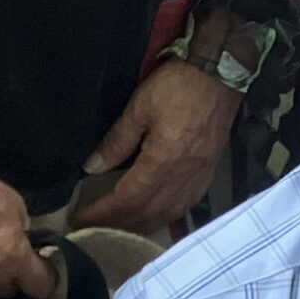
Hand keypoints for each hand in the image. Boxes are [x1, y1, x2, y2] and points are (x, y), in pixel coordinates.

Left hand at [73, 61, 242, 234]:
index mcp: (164, 161)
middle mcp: (184, 176)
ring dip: (141, 226)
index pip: (127, 200)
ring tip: (119, 227)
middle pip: (147, 214)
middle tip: (93, 229)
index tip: (79, 220)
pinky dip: (165, 216)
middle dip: (117, 225)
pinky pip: (185, 206)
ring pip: (168, 214)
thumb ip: (116, 141)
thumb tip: (92, 168)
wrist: (221, 69)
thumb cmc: (178, 84)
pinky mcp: (209, 171)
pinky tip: (155, 215)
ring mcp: (200, 176)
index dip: (101, 214)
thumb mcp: (140, 106)